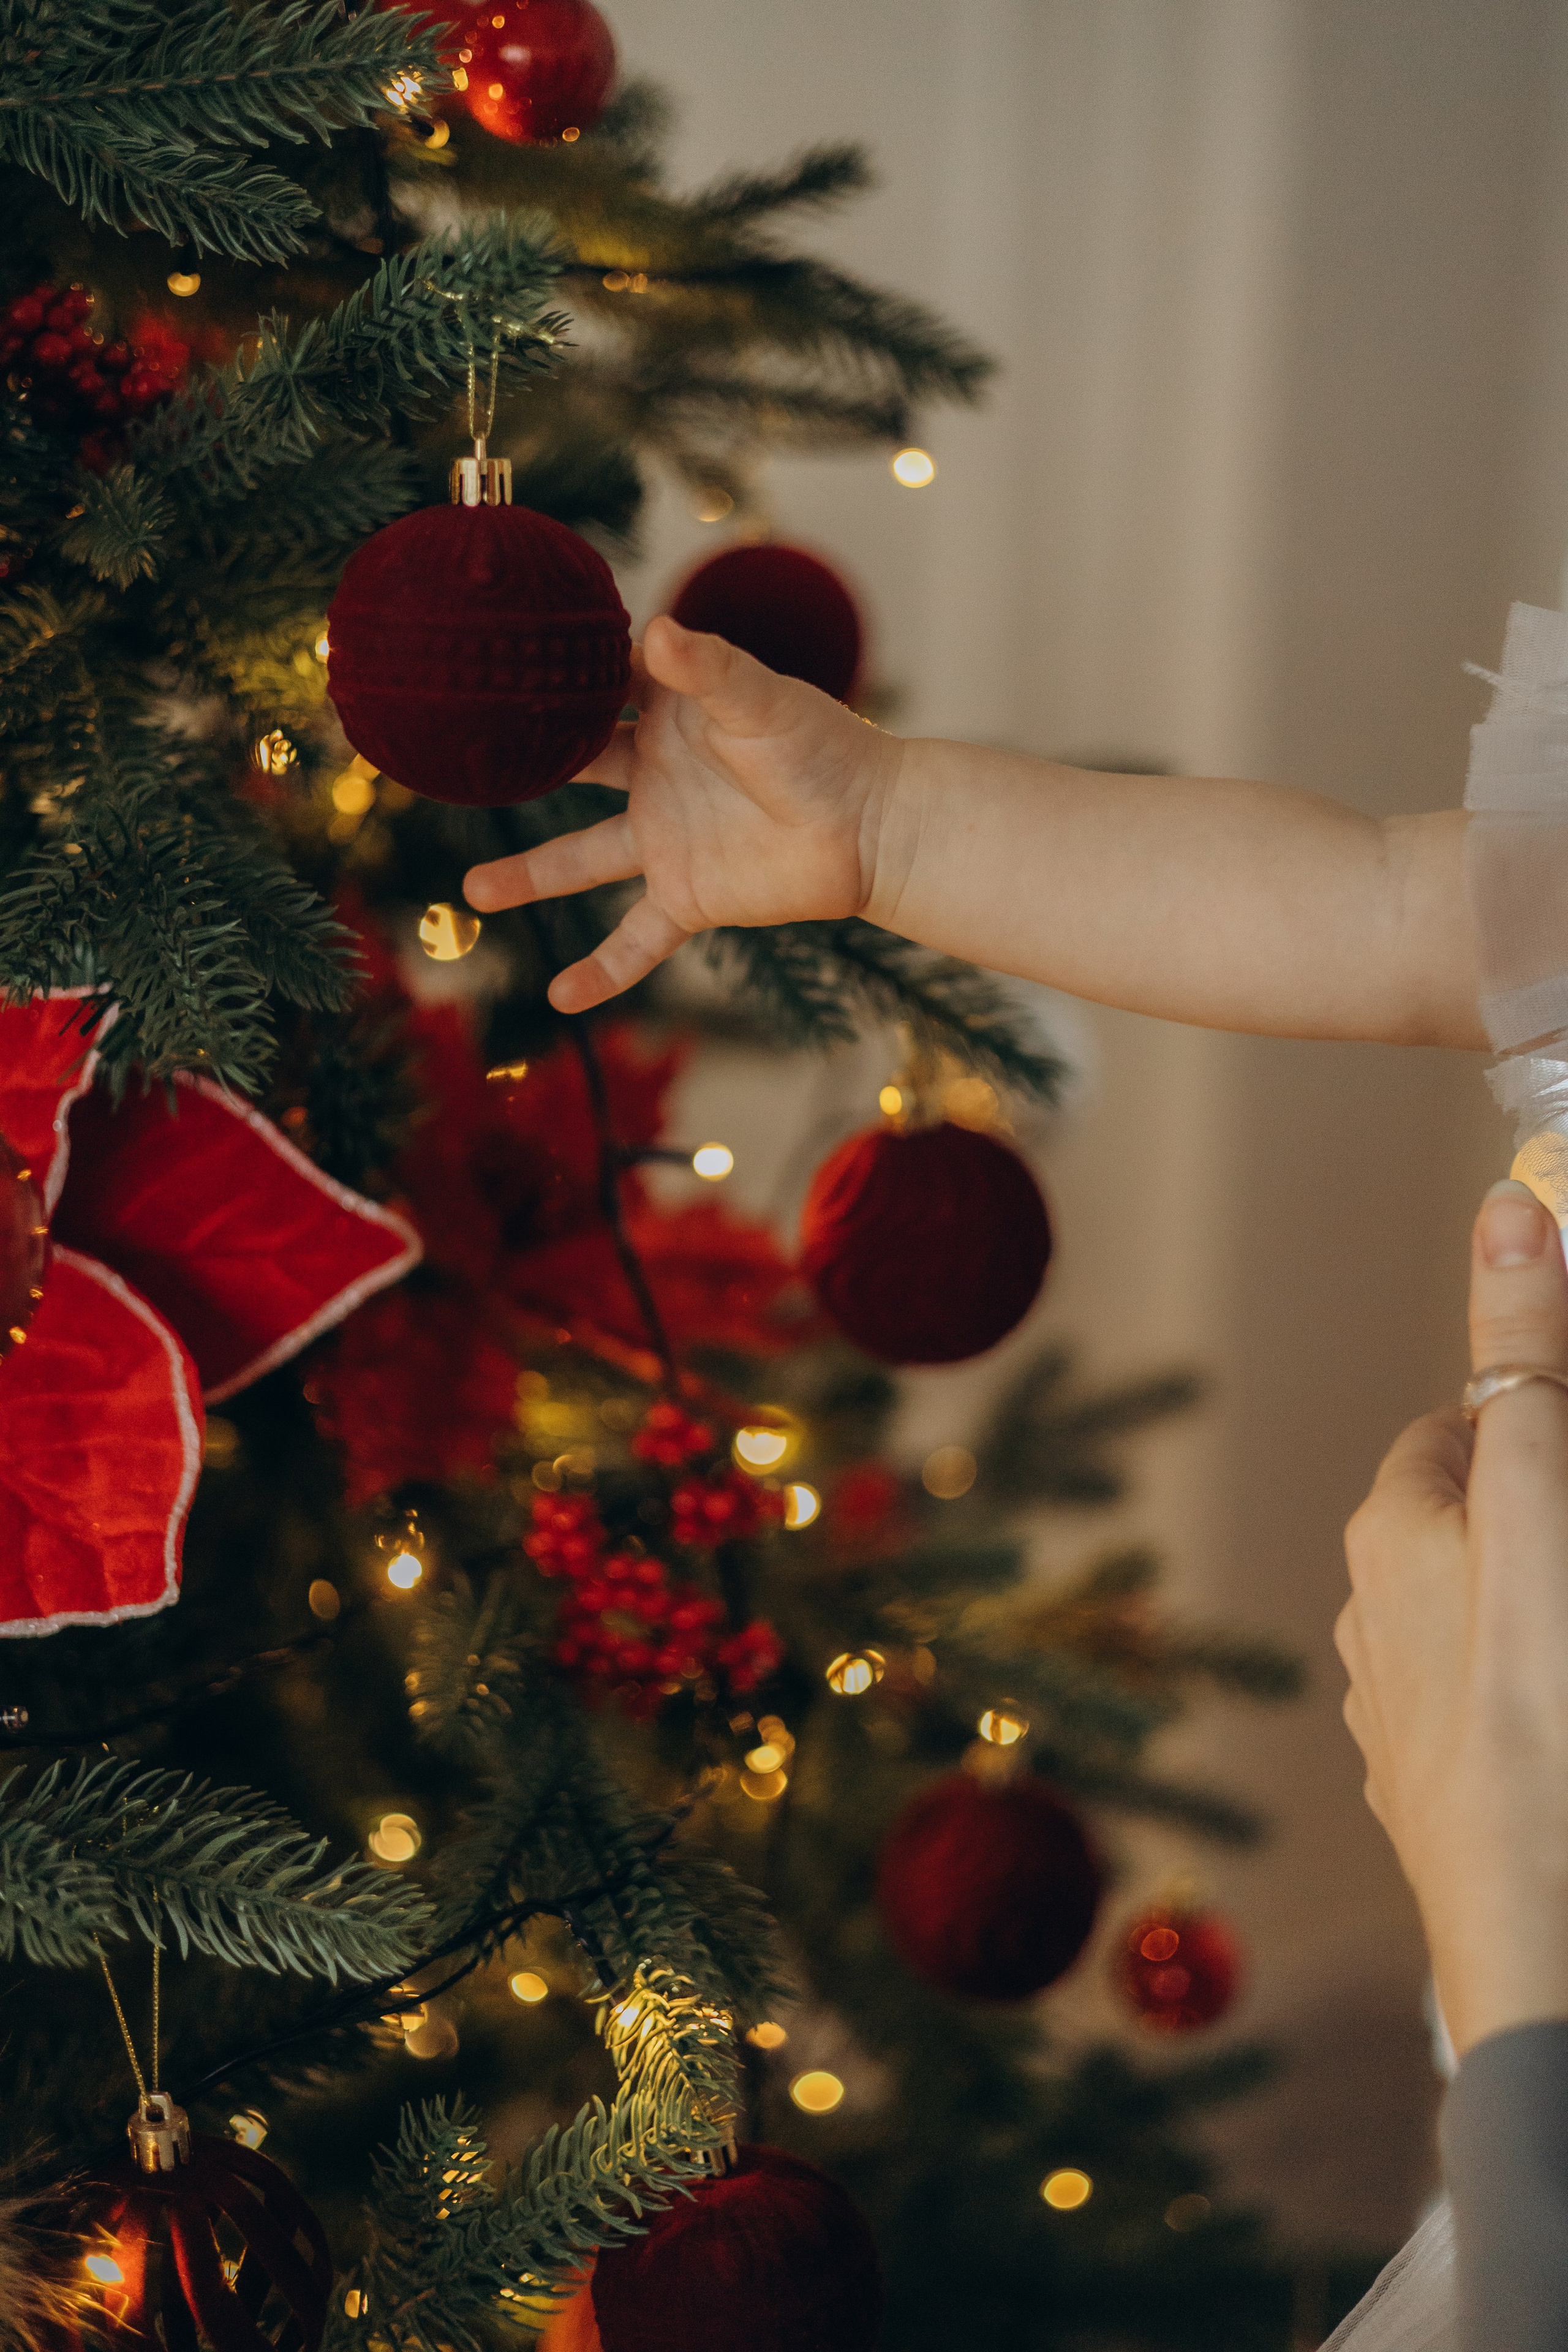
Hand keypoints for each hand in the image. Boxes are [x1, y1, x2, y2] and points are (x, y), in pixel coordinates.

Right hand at [462, 615, 903, 1012]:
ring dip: (529, 877)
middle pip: (570, 772)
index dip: (547, 678)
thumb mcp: (761, 701)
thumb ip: (707, 669)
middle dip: (517, 769)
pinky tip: (560, 997)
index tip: (487, 662)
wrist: (872, 827)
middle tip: (455, 765)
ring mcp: (665, 839)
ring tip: (473, 891)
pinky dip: (602, 971)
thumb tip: (654, 630)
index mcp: (666, 715)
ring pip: (582, 860)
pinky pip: (635, 940)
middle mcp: (654, 776)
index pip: (595, 690)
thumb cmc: (823, 749)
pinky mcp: (688, 897)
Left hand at [1337, 1179, 1567, 2055]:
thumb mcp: (1545, 1497)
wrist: (1548, 1934)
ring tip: (1566, 1645)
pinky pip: (1495, 1712)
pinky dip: (1531, 1701)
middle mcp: (1373, 1619)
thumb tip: (1507, 1201)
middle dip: (1540, 1521)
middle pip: (1472, 1528)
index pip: (1462, 1430)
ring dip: (1535, 1612)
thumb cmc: (1553, 1704)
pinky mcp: (1444, 1801)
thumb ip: (1527, 1357)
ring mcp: (1405, 1719)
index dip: (1539, 1429)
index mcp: (1394, 1533)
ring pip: (1482, 1623)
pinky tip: (1558, 1723)